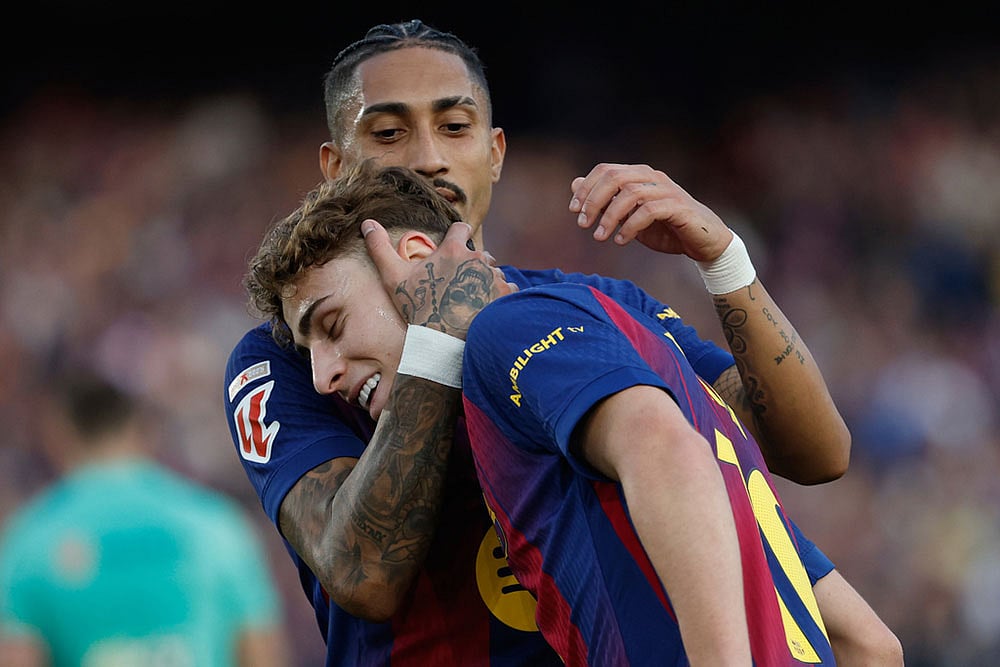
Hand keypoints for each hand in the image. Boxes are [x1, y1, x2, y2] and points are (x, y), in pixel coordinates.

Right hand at [362, 219, 516, 337]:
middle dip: (470, 265)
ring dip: (485, 282)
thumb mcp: (394, 277)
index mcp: (453, 249)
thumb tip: (366, 223)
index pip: (461, 228)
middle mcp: (477, 258)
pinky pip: (508, 289)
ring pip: (493, 272)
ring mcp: (494, 276)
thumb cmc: (418, 308)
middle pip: (479, 254)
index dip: (457, 235)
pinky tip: (487, 310)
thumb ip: (380, 248)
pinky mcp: (506, 294)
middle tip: (457, 287)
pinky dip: (500, 297)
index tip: (453, 248)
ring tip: (471, 301)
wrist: (445, 343)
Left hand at [569, 163, 732, 261]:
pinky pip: (649, 211)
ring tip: (599, 237)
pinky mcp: (678, 207)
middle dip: (594, 200)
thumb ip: (605, 200)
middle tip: (582, 224)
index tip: (574, 210)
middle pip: (615, 177)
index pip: (606, 170)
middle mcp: (652, 177)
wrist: (702, 242)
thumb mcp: (628, 215)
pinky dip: (631, 226)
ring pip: (630, 193)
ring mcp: (667, 190)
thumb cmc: (665, 228)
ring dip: (610, 216)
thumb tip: (575, 184)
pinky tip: (621, 240)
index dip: (586, 188)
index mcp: (639, 175)